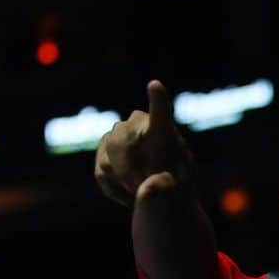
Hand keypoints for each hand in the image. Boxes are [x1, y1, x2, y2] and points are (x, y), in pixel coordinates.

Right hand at [95, 81, 189, 206]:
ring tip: (141, 189)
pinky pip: (101, 172)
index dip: (157, 101)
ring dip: (123, 181)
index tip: (155, 86)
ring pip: (109, 160)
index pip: (160, 113)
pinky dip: (114, 188)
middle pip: (121, 143)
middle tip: (142, 187)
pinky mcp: (104, 148)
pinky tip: (128, 192)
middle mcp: (138, 124)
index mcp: (164, 130)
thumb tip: (147, 188)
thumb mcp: (177, 192)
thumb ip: (165, 189)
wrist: (161, 191)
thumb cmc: (176, 187)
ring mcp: (118, 133)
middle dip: (128, 171)